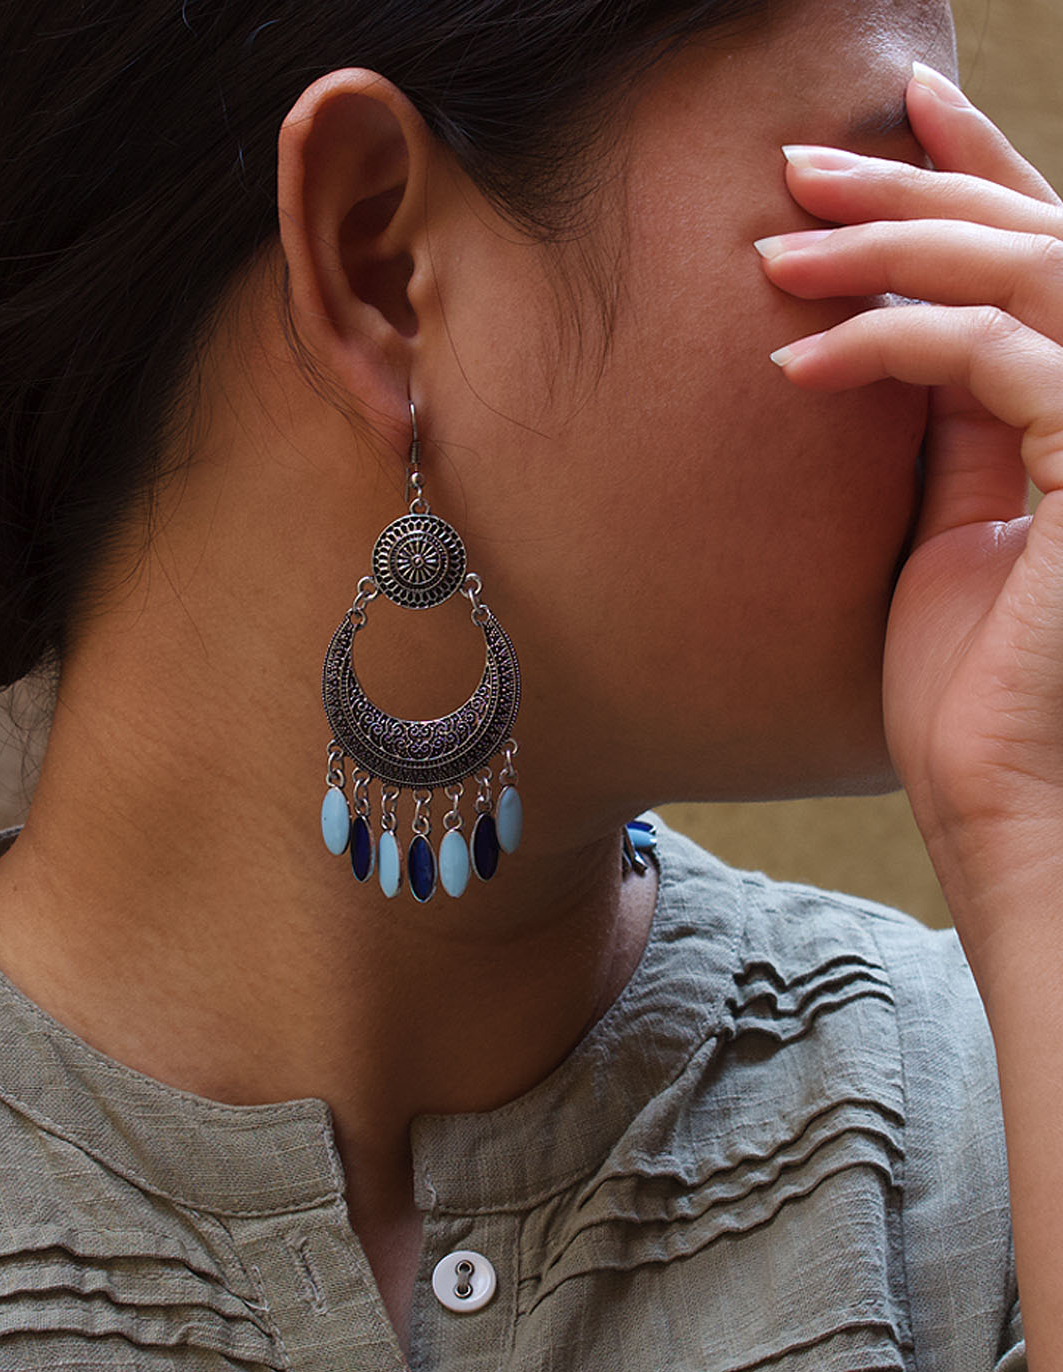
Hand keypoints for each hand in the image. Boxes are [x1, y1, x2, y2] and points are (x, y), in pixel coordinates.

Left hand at [756, 63, 1062, 910]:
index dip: (981, 174)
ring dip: (897, 247)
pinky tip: (799, 368)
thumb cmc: (970, 691)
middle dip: (919, 187)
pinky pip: (998, 356)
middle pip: (1043, 241)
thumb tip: (897, 329)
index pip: (1050, 261)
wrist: (1000, 804)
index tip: (893, 121)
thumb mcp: (951, 526)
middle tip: (801, 164)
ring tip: (781, 251)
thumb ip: (953, 421)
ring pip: (1031, 274)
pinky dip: (896, 346)